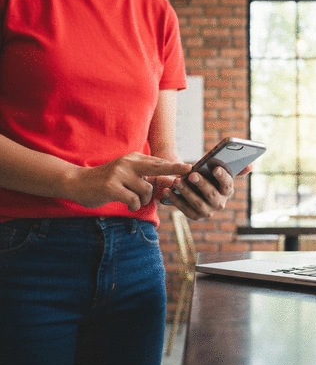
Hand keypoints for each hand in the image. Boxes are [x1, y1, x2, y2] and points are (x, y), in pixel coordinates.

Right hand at [65, 152, 191, 210]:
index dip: (173, 166)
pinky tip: (128, 205)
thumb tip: (163, 182)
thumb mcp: (124, 172)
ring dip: (144, 200)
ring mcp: (120, 173)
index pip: (157, 162)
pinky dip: (134, 205)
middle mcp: (128, 163)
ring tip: (134, 200)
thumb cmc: (105, 180)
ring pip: (146, 190)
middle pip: (157, 167)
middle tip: (188, 170)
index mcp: (133, 158)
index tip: (188, 167)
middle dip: (173, 170)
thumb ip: (142, 175)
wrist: (78, 182)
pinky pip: (134, 200)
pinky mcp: (112, 186)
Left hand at [161, 164, 251, 219]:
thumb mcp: (218, 172)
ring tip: (176, 181)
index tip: (215, 168)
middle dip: (201, 184)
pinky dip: (174, 200)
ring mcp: (207, 211)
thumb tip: (250, 165)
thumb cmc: (208, 177)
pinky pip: (183, 208)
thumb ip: (234, 168)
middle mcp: (220, 203)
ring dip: (186, 192)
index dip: (222, 177)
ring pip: (197, 203)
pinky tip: (167, 191)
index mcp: (227, 191)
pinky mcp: (194, 216)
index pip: (227, 185)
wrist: (195, 189)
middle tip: (191, 174)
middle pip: (211, 194)